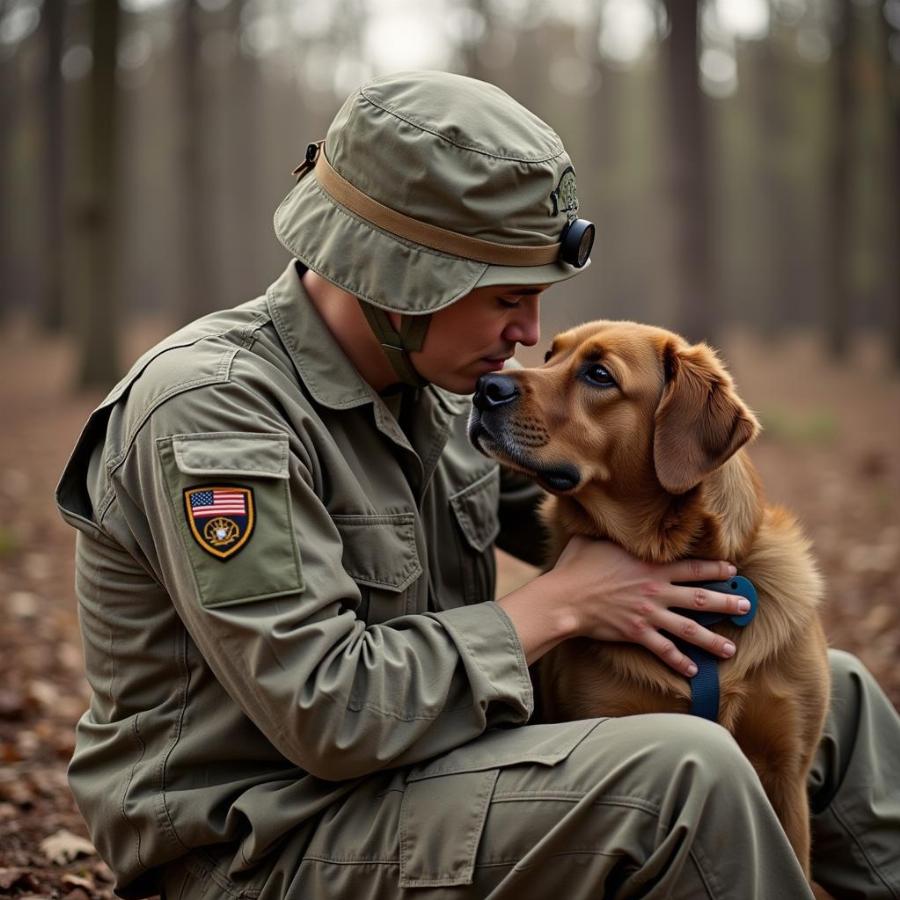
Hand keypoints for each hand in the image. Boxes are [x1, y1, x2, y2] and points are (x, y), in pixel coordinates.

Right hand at [550, 535, 747, 676]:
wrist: (565, 597)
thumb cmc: (577, 566)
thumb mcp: (594, 540)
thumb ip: (610, 533)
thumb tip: (606, 518)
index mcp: (650, 566)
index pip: (691, 567)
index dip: (715, 569)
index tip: (732, 571)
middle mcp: (656, 590)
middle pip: (700, 598)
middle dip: (726, 603)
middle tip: (746, 607)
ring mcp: (648, 614)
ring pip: (689, 629)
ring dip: (712, 640)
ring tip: (730, 649)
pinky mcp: (636, 633)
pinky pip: (663, 650)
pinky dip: (678, 661)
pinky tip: (692, 670)